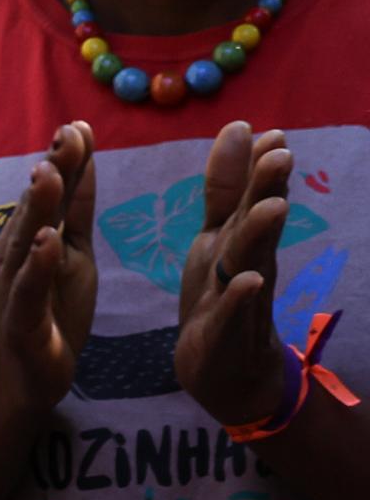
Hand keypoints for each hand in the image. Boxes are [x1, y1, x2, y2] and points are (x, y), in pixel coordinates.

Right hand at [0, 123, 97, 423]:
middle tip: (65, 135)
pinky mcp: (22, 321)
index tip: (79, 125)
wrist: (22, 382)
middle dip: (51, 171)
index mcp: (36, 241)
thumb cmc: (50, 317)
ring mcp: (17, 288)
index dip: (66, 161)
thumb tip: (80, 163)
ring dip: (38, 207)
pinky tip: (48, 241)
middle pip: (37, 209)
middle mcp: (18, 258)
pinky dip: (38, 265)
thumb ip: (74, 213)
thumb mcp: (73, 257)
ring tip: (49, 174)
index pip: (55, 195)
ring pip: (27, 242)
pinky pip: (31, 289)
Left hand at [177, 121, 298, 427]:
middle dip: (268, 189)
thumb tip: (241, 128)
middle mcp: (246, 263)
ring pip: (251, 261)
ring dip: (261, 233)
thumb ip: (227, 187)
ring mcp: (239, 298)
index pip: (250, 199)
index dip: (258, 168)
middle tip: (282, 154)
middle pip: (257, 222)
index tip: (272, 132)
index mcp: (237, 240)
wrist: (224, 370)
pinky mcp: (226, 332)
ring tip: (273, 206)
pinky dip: (241, 296)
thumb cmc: (221, 294)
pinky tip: (250, 281)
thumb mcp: (217, 234)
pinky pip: (235, 312)